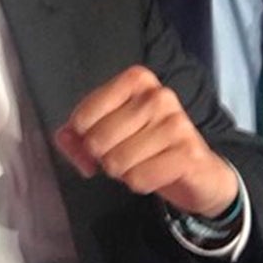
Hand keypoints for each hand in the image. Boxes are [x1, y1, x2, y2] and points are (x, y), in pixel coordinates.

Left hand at [53, 66, 238, 216]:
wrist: (199, 171)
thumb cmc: (147, 145)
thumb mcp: (109, 132)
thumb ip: (77, 134)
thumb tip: (64, 138)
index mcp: (135, 79)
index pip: (82, 117)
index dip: (82, 139)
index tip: (98, 140)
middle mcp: (158, 95)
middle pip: (98, 141)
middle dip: (104, 157)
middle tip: (123, 155)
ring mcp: (176, 123)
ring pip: (117, 162)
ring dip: (123, 171)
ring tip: (141, 163)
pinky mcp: (188, 153)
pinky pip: (138, 178)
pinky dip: (140, 183)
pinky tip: (155, 173)